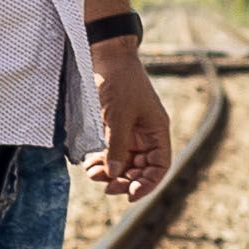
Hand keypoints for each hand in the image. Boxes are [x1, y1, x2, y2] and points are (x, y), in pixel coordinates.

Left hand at [93, 42, 173, 198]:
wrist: (105, 54)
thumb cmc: (118, 82)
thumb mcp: (118, 117)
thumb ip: (118, 148)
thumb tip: (115, 175)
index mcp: (157, 130)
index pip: (159, 166)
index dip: (147, 184)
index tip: (129, 195)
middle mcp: (146, 134)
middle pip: (141, 168)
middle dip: (124, 180)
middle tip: (106, 187)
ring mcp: (130, 130)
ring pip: (124, 162)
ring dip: (110, 172)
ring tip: (93, 175)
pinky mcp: (113, 126)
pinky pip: (111, 151)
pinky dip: (102, 161)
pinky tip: (90, 164)